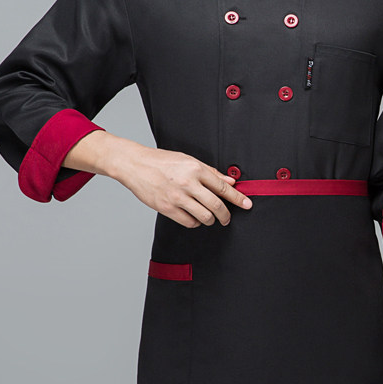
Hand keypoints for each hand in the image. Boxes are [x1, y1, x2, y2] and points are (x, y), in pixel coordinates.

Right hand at [64, 131, 251, 227]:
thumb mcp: (189, 160)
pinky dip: (196, 223)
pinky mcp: (166, 208)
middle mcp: (188, 184)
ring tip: (210, 218)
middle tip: (228, 218)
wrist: (135, 165)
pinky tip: (195, 218)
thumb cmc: (162, 161)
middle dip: (226, 215)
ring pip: (204, 217)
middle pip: (216, 206)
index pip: (223, 187)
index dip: (237, 198)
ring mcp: (177, 197)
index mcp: (196, 169)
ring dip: (211, 220)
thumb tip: (229, 182)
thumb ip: (210, 172)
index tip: (247, 204)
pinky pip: (188, 222)